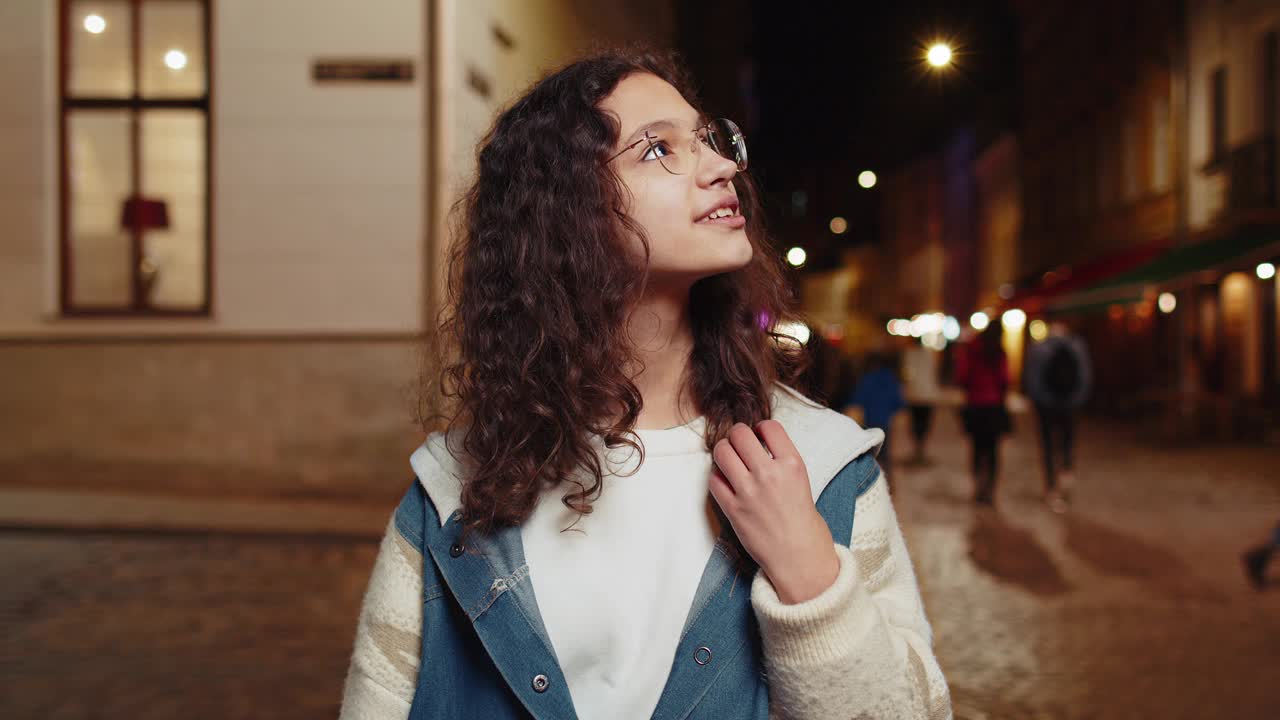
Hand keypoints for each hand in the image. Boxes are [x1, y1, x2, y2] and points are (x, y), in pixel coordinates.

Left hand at [709, 420, 839, 603]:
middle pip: (740, 433)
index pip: (769, 426)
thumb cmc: (802, 520)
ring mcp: (748, 492)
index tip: (759, 436)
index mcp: (792, 464)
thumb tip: (757, 441)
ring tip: (730, 460)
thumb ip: (780, 459)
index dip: (760, 428)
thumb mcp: (801, 480)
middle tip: (740, 445)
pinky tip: (727, 481)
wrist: (800, 557)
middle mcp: (769, 474)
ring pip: (722, 452)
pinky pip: (713, 479)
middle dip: (738, 436)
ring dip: (724, 452)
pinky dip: (717, 477)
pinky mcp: (733, 509)